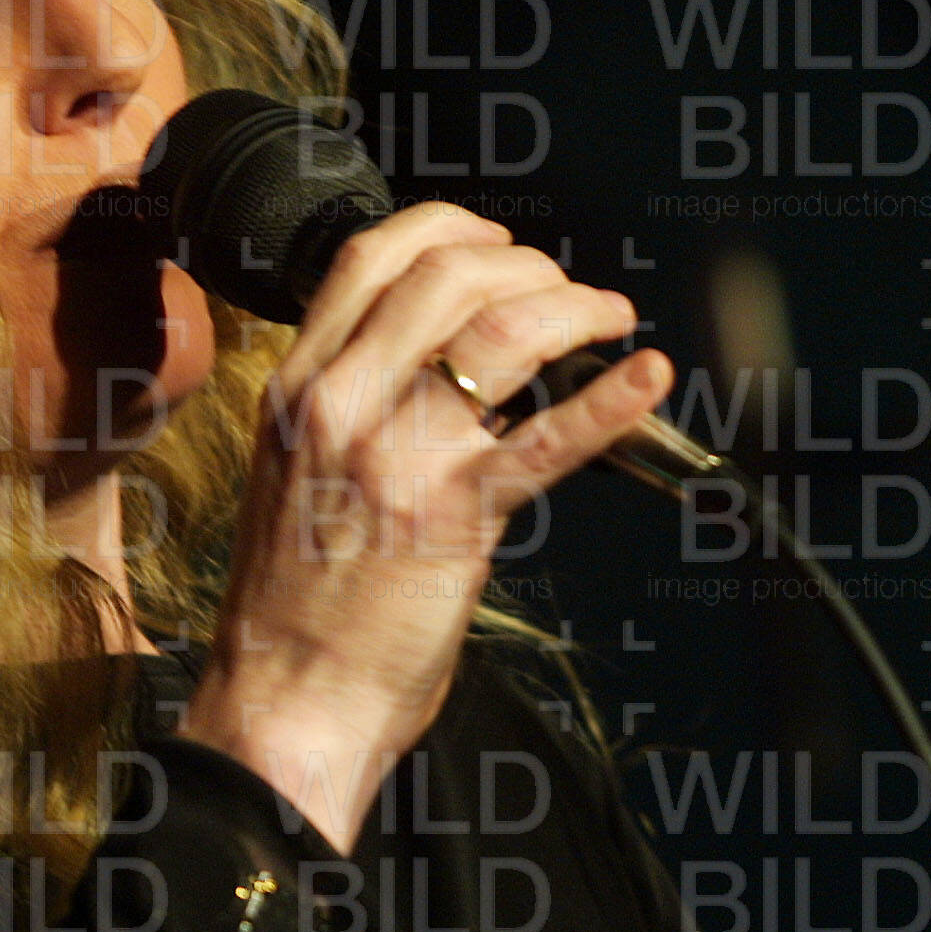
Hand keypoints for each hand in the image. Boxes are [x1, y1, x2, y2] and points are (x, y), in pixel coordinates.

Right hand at [180, 202, 672, 850]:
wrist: (283, 704)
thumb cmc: (293, 606)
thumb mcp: (290, 473)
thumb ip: (347, 407)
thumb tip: (431, 361)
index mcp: (298, 388)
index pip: (372, 256)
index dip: (450, 228)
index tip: (498, 241)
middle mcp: (341, 402)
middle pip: (449, 273)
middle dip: (529, 265)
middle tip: (567, 291)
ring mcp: (398, 453)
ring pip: (504, 330)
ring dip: (576, 309)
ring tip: (611, 322)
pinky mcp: (456, 515)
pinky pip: (547, 439)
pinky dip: (610, 400)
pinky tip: (647, 378)